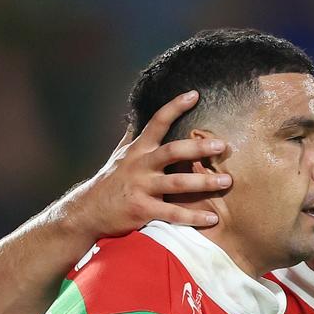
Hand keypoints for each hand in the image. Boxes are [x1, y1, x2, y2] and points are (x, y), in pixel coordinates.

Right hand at [67, 90, 231, 237]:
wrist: (87, 212)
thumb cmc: (109, 182)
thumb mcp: (118, 155)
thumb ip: (132, 137)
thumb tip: (136, 114)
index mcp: (138, 150)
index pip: (157, 122)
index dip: (175, 107)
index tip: (195, 95)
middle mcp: (140, 165)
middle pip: (172, 151)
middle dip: (198, 148)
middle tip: (222, 145)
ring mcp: (141, 188)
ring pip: (177, 183)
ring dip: (203, 182)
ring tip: (227, 181)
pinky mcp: (142, 210)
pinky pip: (172, 214)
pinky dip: (193, 217)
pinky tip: (212, 218)